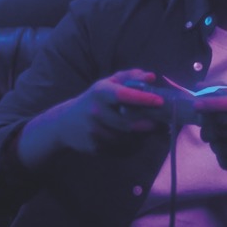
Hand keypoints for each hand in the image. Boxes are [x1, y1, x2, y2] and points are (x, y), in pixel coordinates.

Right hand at [18, 69, 164, 166]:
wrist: (65, 123)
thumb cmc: (94, 99)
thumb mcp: (108, 84)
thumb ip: (130, 77)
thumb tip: (151, 77)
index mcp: (99, 93)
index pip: (123, 95)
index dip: (143, 98)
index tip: (160, 101)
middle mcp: (95, 112)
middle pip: (127, 123)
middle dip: (147, 124)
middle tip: (161, 122)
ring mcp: (93, 132)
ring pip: (125, 138)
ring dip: (141, 137)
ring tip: (149, 131)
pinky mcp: (94, 148)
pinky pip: (120, 149)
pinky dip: (132, 146)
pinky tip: (135, 140)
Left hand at [195, 92, 226, 184]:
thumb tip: (198, 88)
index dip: (213, 104)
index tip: (196, 105)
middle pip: (222, 130)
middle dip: (207, 129)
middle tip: (204, 127)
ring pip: (222, 148)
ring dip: (213, 143)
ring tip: (216, 139)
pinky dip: (220, 156)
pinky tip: (226, 151)